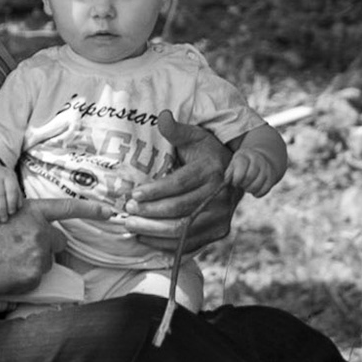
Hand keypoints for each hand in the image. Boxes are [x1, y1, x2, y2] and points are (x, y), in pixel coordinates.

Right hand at [0, 197, 111, 295]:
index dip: (90, 210)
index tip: (110, 212)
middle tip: (21, 250)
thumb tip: (30, 236)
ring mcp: (37, 256)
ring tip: (5, 261)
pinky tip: (3, 273)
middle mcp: (40, 232)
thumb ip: (22, 222)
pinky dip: (23, 279)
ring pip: (45, 263)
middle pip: (57, 243)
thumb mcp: (1, 213)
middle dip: (46, 247)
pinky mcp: (32, 277)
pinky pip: (34, 280)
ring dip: (32, 264)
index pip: (67, 209)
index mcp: (32, 212)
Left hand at [120, 110, 235, 254]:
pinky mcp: (219, 232)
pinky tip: (145, 238)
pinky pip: (189, 244)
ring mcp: (222, 217)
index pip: (180, 184)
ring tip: (131, 226)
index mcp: (213, 170)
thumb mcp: (194, 137)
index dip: (155, 191)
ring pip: (183, 230)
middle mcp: (221, 195)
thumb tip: (162, 116)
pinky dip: (165, 245)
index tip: (133, 194)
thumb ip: (176, 130)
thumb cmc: (206, 154)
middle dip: (150, 213)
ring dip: (153, 231)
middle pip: (180, 210)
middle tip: (127, 212)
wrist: (234, 175)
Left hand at [225, 148, 279, 197]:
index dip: (236, 179)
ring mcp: (266, 168)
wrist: (262, 159)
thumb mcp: (234, 164)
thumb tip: (224, 183)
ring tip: (247, 186)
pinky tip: (254, 190)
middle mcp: (257, 160)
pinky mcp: (272, 177)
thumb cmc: (242, 164)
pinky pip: (264, 190)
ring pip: (257, 185)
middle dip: (243, 184)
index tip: (235, 182)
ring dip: (250, 189)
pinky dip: (257, 193)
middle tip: (241, 184)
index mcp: (245, 155)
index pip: (241, 169)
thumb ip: (228, 174)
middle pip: (250, 177)